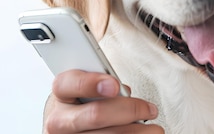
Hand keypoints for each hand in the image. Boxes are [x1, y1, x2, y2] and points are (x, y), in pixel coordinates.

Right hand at [43, 70, 162, 133]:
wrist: (67, 128)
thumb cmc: (83, 104)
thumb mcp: (87, 89)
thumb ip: (104, 85)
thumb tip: (124, 93)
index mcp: (62, 94)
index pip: (70, 83)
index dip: (92, 83)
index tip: (114, 86)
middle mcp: (59, 120)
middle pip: (96, 115)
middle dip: (130, 110)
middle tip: (150, 109)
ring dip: (138, 132)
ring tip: (153, 129)